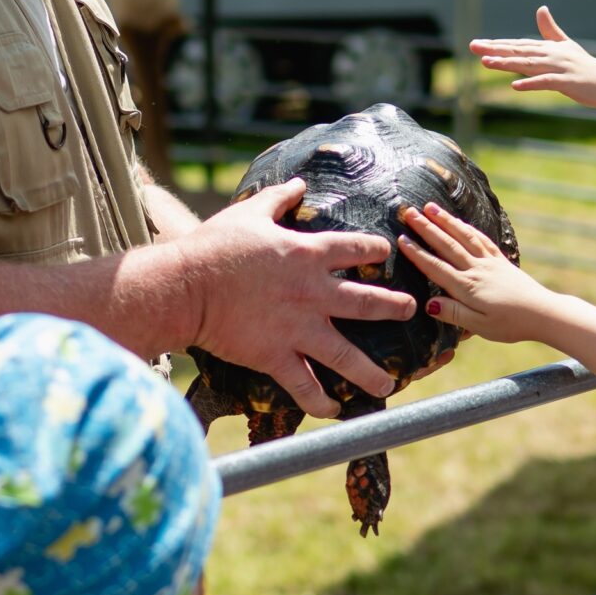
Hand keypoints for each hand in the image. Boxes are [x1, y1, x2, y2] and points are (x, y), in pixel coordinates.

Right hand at [182, 179, 415, 416]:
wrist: (185, 286)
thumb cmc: (214, 246)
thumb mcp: (250, 213)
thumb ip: (279, 198)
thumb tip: (299, 182)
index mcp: (308, 254)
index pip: (357, 248)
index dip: (376, 248)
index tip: (386, 251)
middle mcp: (312, 293)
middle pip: (367, 302)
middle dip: (394, 308)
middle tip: (410, 311)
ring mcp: (297, 328)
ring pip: (345, 355)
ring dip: (370, 373)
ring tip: (389, 384)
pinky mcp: (275, 356)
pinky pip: (304, 385)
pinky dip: (320, 402)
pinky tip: (333, 411)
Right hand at [397, 202, 562, 344]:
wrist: (543, 313)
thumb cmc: (510, 325)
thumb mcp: (479, 326)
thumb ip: (454, 314)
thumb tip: (428, 304)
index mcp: (467, 287)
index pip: (436, 267)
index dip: (417, 253)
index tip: (401, 238)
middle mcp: (477, 269)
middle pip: (447, 245)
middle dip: (426, 227)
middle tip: (408, 212)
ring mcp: (490, 262)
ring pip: (464, 236)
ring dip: (445, 221)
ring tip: (430, 207)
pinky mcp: (501, 260)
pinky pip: (481, 239)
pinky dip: (468, 228)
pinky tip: (460, 222)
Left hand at [470, 7, 595, 110]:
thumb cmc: (584, 65)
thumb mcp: (565, 45)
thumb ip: (550, 30)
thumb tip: (541, 8)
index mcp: (547, 48)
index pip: (517, 45)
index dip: (497, 44)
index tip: (476, 45)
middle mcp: (550, 55)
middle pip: (518, 51)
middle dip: (495, 50)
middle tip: (473, 48)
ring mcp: (559, 67)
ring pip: (528, 64)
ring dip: (507, 63)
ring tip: (487, 62)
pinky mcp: (567, 82)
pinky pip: (546, 82)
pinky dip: (531, 83)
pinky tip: (514, 86)